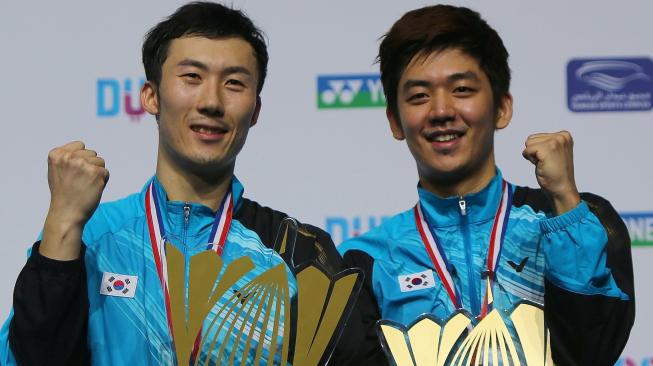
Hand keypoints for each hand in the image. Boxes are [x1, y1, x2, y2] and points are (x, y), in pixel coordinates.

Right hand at [41, 141, 108, 259]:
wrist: (66, 213)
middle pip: (91, 153)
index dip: (80, 159)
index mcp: (56, 154)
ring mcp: (83, 164)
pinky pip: (106, 172)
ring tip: (85, 185)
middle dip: (89, 166)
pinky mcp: (96, 173)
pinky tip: (91, 189)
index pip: (80, 145)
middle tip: (79, 182)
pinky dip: (102, 181)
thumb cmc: (63, 194)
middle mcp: (69, 157)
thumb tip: (83, 147)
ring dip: (96, 173)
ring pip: (100, 162)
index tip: (73, 172)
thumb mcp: (56, 171)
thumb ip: (66, 158)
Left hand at [522, 131, 580, 214]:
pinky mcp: (547, 149)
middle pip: (531, 139)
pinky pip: (527, 150)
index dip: (538, 150)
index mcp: (564, 135)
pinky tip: (542, 165)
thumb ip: (546, 143)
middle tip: (547, 163)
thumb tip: (529, 139)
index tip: (550, 159)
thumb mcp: (554, 153)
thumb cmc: (555, 174)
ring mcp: (555, 141)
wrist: (562, 189)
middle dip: (535, 152)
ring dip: (532, 155)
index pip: (537, 137)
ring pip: (528, 143)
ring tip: (545, 163)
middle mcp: (562, 136)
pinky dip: (530, 159)